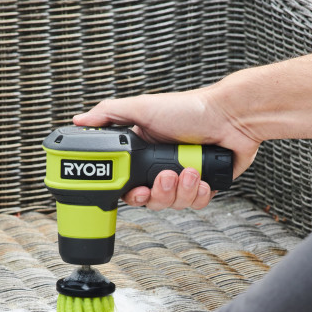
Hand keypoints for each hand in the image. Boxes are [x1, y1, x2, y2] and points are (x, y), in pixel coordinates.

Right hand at [72, 86, 259, 209]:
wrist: (232, 116)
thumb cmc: (190, 108)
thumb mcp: (143, 107)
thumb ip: (110, 114)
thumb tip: (79, 121)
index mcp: (145, 153)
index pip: (128, 183)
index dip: (129, 193)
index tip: (134, 191)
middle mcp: (162, 167)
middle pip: (150, 200)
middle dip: (158, 193)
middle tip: (166, 176)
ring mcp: (184, 179)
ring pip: (173, 204)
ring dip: (180, 191)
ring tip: (189, 171)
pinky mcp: (205, 186)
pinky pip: (196, 204)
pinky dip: (198, 194)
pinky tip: (202, 179)